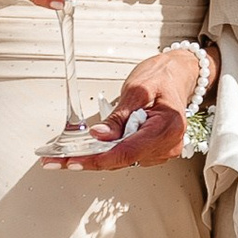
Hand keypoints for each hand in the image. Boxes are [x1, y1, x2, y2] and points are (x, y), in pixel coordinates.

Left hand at [75, 44, 208, 168]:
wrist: (177, 75)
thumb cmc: (162, 78)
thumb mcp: (136, 90)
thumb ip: (118, 116)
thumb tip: (100, 135)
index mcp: (168, 127)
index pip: (127, 152)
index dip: (97, 159)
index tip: (74, 162)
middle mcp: (169, 144)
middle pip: (123, 160)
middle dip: (91, 158)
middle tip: (59, 158)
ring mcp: (164, 150)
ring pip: (123, 160)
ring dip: (99, 154)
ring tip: (80, 145)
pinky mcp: (156, 151)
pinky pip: (128, 155)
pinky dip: (111, 150)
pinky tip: (100, 142)